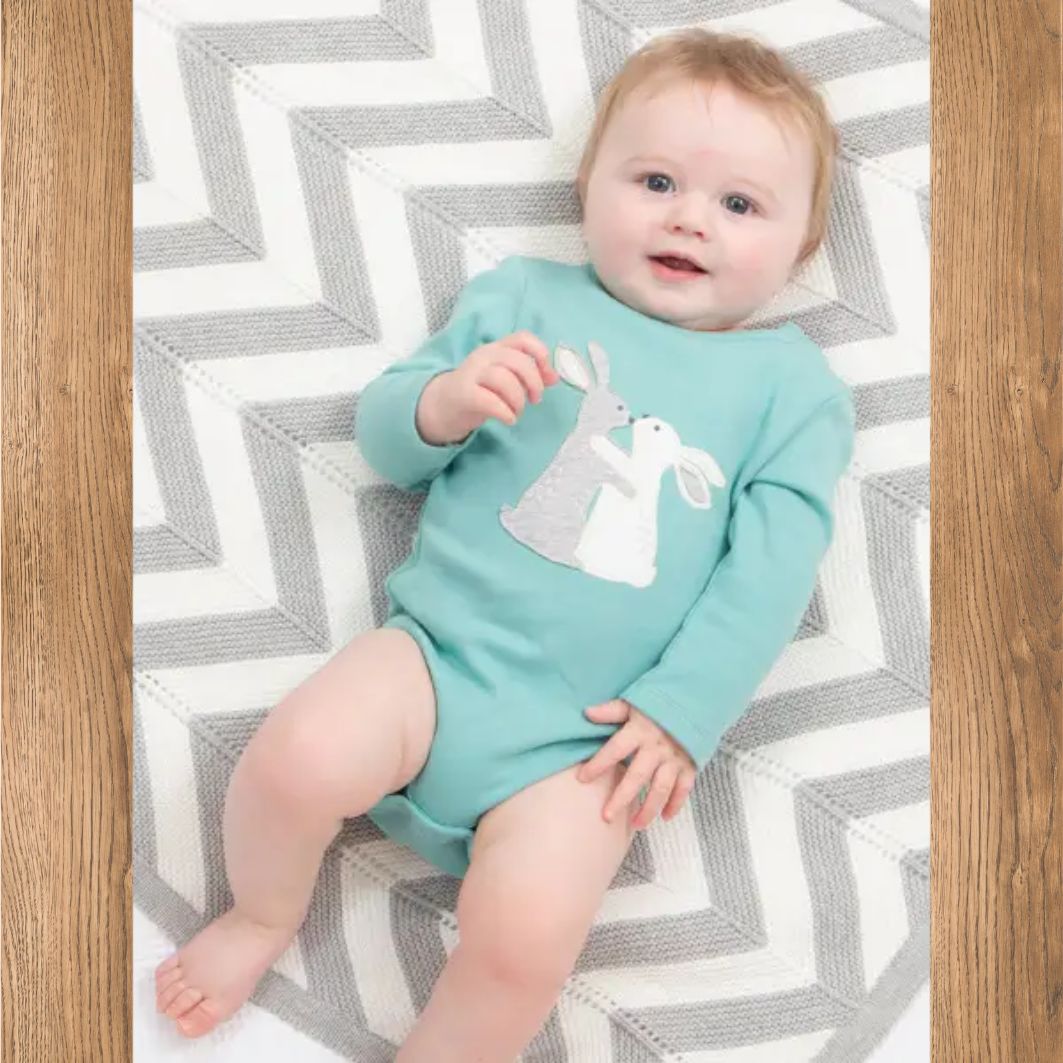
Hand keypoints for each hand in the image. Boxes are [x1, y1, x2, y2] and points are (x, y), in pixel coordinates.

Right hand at [416, 331, 559, 444]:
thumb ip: (527, 375)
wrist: (442, 406)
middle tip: (534, 400)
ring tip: (517, 411)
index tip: (547, 377)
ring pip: (504, 379)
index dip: (541, 355)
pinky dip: (505, 412)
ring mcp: (472, 374)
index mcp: (497, 348)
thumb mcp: (505, 379)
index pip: (523, 339)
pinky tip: (508, 419)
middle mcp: (484, 356)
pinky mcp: (464, 394)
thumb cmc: (479, 391)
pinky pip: (490, 401)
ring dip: (518, 399)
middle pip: (518, 361)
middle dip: (533, 383)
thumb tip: (554, 378)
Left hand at [578, 699, 696, 829]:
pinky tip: (666, 817)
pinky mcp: (690, 764)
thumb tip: (587, 713)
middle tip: (607, 817)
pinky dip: (676, 804)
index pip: (615, 750)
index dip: (598, 764)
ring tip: (635, 825)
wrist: (694, 700)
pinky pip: (684, 788)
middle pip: (637, 776)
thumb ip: (612, 710)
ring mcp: (674, 758)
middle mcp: (656, 748)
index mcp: (639, 731)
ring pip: (661, 788)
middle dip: (622, 798)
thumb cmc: (658, 704)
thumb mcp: (633, 702)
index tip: (582, 778)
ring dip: (649, 808)